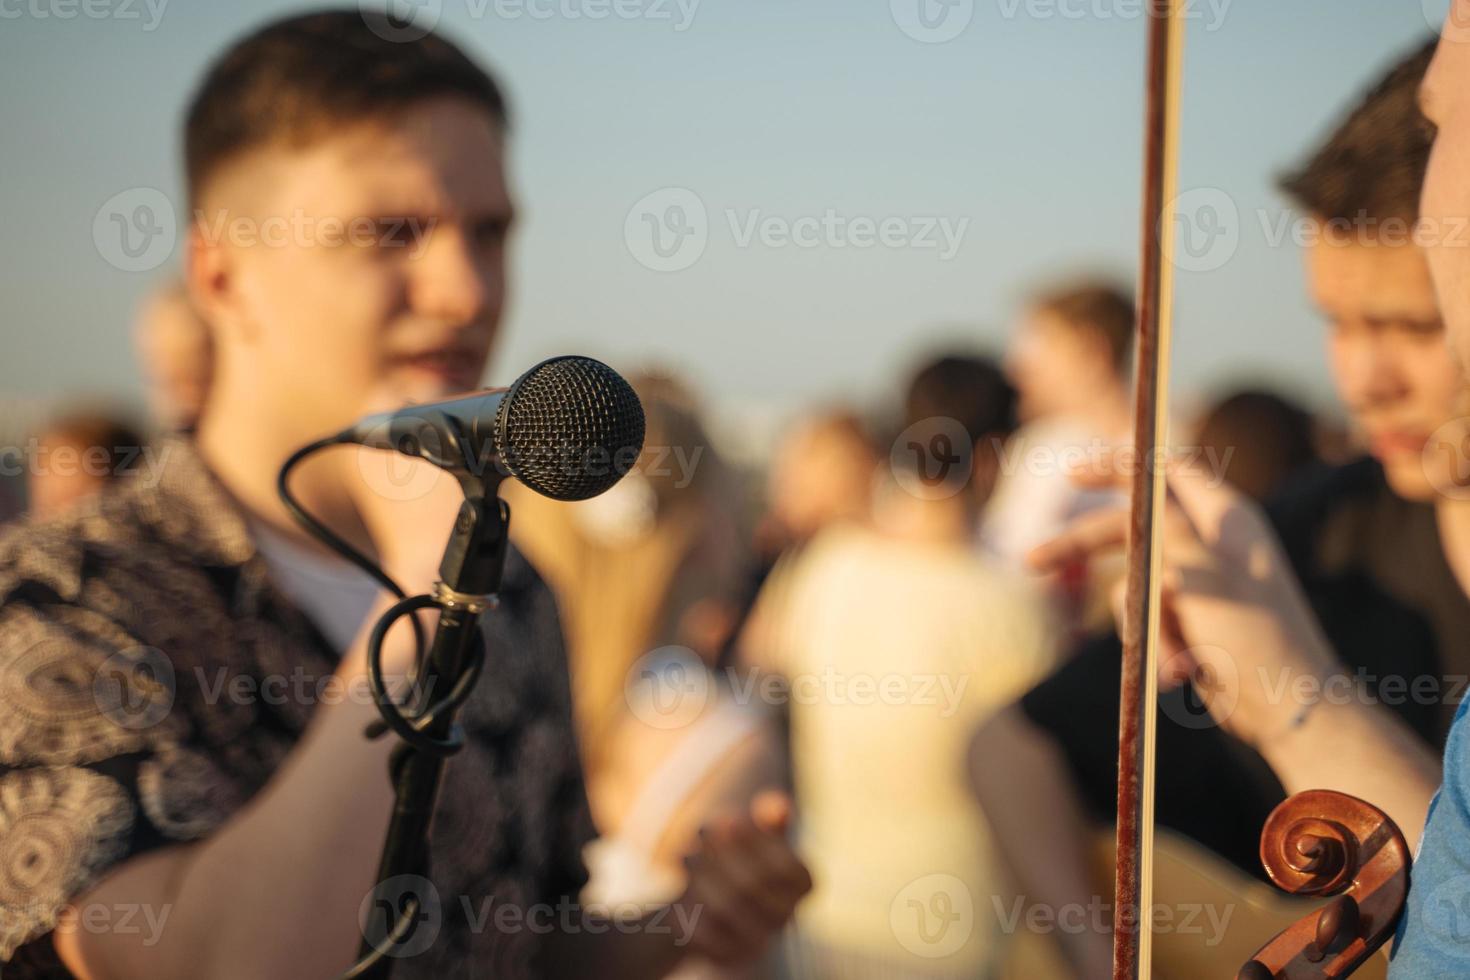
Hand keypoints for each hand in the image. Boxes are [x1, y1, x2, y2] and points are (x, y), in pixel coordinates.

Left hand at [673, 791, 811, 964]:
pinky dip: (688, 905)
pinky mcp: (726, 956)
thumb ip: (768, 817)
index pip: (787, 865)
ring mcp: (759, 941)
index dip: (755, 840)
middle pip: (753, 884)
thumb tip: (779, 806)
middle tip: (701, 830)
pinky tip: (682, 889)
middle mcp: (786, 915)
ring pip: (726, 908)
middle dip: (722, 853)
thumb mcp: (755, 830)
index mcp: (803, 883)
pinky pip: (703, 931)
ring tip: (687, 855)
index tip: (731, 819)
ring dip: (702, 875)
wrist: (709, 901)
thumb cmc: (739, 854)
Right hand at [1029, 453, 1338, 746]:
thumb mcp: (1203, 573)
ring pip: (1133, 587)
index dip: (1118, 466)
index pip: (1163, 471)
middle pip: (1129, 530)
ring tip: (1178, 664)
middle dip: (1086, 553)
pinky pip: (1148, 621)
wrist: (1286, 708)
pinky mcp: (1190, 619)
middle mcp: (1208, 543)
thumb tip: (1141, 478)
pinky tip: (1182, 675)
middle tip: (1034, 562)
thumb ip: (1166, 523)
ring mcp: (1198, 582)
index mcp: (1224, 518)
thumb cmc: (1255, 636)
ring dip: (1146, 629)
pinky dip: (1159, 647)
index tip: (1072, 474)